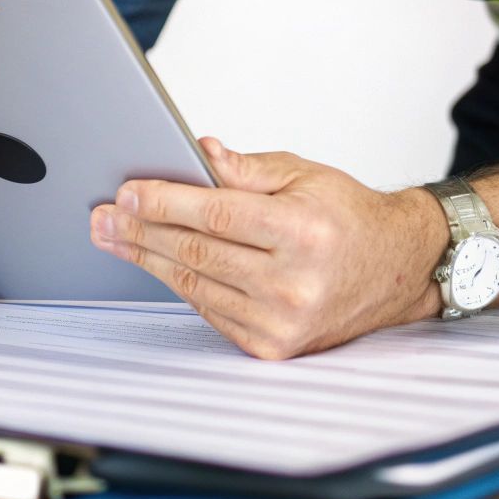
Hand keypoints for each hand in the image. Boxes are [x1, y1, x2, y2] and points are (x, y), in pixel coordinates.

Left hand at [88, 137, 447, 358]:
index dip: (163, 202)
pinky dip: (180, 283)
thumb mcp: (304, 175)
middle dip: (139, 231)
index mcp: (302, 232)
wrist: (397, 269)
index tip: (125, 192)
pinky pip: (209, 309)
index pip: (214, 215)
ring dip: (147, 258)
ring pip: (194, 283)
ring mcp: (282, 320)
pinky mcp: (272, 345)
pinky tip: (155, 262)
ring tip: (114, 237)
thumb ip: (246, 168)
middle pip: (196, 252)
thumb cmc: (349, 218)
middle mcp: (293, 282)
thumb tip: (195, 153)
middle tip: (102, 217)